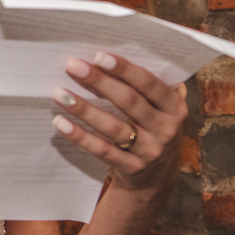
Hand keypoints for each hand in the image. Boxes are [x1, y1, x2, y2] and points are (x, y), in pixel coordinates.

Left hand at [50, 53, 186, 193]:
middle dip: (99, 82)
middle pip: (129, 101)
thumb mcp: (159, 109)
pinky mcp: (131, 168)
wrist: (158, 178)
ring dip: (84, 109)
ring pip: (113, 127)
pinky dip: (80, 135)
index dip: (125, 69)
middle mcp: (166, 129)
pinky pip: (102, 150)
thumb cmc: (152, 128)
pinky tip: (60, 122)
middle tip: (73, 66)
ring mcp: (150, 151)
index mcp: (175, 108)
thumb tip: (104, 59)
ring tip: (59, 94)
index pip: (150, 84)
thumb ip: (142, 87)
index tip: (99, 56)